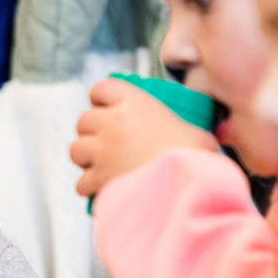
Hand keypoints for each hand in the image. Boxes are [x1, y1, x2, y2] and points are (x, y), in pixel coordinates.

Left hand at [69, 78, 219, 197]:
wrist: (184, 187)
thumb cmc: (195, 159)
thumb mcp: (198, 134)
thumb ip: (190, 131)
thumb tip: (201, 138)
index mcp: (136, 104)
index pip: (102, 88)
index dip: (101, 98)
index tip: (106, 107)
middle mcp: (113, 123)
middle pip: (83, 120)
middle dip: (91, 131)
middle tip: (107, 142)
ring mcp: (101, 150)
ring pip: (76, 149)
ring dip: (86, 158)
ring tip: (103, 165)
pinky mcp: (96, 177)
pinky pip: (80, 182)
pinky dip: (89, 187)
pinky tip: (101, 189)